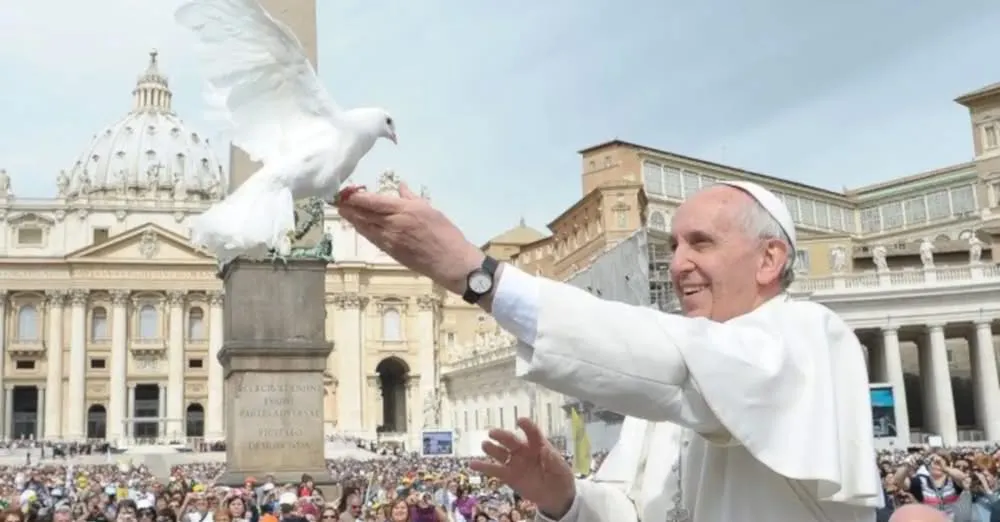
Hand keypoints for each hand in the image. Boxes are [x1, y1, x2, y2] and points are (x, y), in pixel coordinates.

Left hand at [336, 183, 483, 294]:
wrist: (450, 262)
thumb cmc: (445, 233)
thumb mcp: (430, 209)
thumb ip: (412, 198)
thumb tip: (400, 186)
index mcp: (404, 210)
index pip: (373, 201)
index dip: (355, 196)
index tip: (345, 191)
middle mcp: (392, 224)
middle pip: (363, 214)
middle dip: (348, 206)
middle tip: (336, 199)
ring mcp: (389, 240)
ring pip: (364, 227)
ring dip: (351, 218)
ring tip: (341, 210)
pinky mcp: (390, 251)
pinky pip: (371, 238)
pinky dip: (362, 229)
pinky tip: (357, 225)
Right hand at [469, 418, 574, 518]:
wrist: (555, 496)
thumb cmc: (560, 477)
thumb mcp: (561, 470)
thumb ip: (553, 460)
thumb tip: (546, 450)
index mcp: (538, 445)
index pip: (532, 433)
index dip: (527, 426)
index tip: (520, 421)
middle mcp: (524, 451)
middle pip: (511, 441)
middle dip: (502, 436)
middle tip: (493, 433)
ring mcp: (514, 463)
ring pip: (500, 453)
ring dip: (492, 448)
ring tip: (485, 445)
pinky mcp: (508, 476)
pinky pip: (494, 470)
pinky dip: (483, 467)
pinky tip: (472, 464)